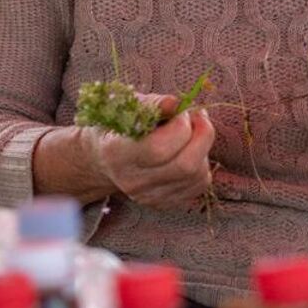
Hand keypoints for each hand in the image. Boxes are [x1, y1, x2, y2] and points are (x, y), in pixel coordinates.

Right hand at [86, 96, 216, 209]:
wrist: (104, 158)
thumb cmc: (120, 125)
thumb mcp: (128, 106)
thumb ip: (152, 103)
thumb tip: (174, 103)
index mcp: (117, 153)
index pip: (159, 148)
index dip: (180, 125)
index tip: (181, 110)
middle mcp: (133, 181)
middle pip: (185, 165)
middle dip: (202, 135)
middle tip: (198, 117)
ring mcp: (149, 197)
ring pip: (198, 175)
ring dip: (203, 148)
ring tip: (191, 132)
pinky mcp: (165, 203)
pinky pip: (200, 184)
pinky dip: (202, 163)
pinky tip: (188, 150)